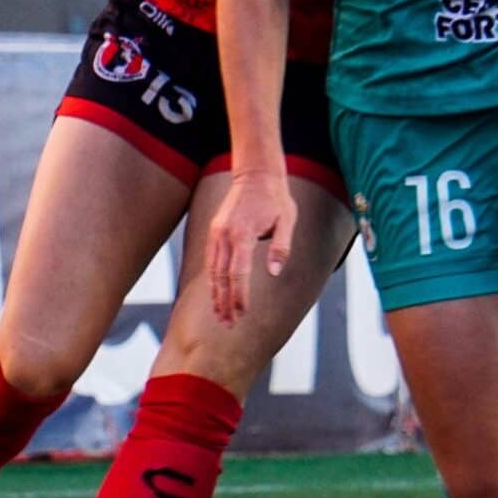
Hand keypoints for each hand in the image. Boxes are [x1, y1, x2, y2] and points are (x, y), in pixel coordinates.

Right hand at [208, 168, 297, 324]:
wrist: (255, 174)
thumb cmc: (276, 198)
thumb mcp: (287, 220)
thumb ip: (281, 247)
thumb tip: (273, 273)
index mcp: (242, 234)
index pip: (238, 273)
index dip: (239, 296)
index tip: (242, 313)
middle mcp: (224, 235)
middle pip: (221, 277)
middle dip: (224, 302)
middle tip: (229, 324)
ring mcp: (216, 233)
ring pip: (212, 271)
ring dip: (216, 295)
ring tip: (220, 315)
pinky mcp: (214, 231)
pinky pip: (210, 261)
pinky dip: (212, 279)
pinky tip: (216, 293)